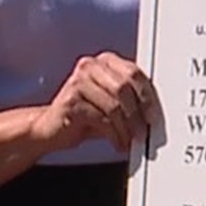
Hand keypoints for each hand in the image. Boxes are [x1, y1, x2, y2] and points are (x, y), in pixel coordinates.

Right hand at [30, 52, 158, 153]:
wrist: (51, 128)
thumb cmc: (85, 116)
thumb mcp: (112, 105)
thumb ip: (132, 101)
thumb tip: (155, 113)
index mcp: (104, 62)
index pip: (134, 72)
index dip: (148, 96)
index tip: (154, 115)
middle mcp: (90, 66)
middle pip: (125, 88)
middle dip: (138, 113)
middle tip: (143, 131)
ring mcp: (78, 81)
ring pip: (114, 106)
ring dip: (126, 128)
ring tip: (130, 140)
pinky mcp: (70, 100)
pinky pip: (102, 119)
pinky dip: (114, 135)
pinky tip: (117, 143)